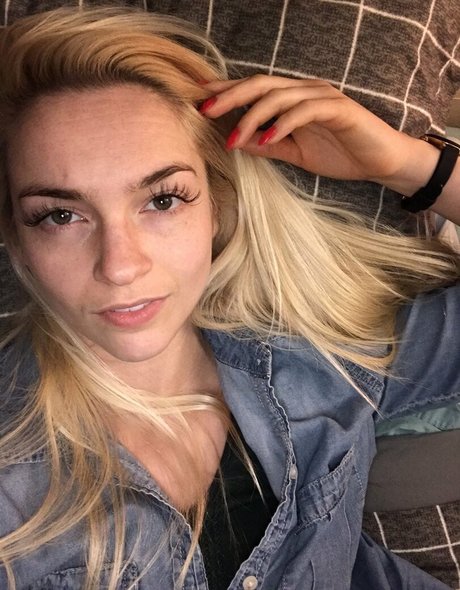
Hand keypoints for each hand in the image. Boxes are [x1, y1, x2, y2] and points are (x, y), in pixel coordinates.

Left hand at [200, 75, 417, 184]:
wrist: (381, 162)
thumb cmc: (340, 154)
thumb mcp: (295, 153)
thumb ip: (269, 145)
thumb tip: (237, 141)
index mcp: (293, 99)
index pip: (255, 90)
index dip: (227, 92)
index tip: (200, 100)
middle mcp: (305, 91)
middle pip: (260, 85)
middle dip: (230, 96)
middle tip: (204, 110)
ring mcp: (322, 97)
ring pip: (279, 96)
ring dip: (252, 117)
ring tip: (233, 138)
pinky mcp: (338, 109)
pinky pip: (305, 111)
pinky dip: (283, 124)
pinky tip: (267, 140)